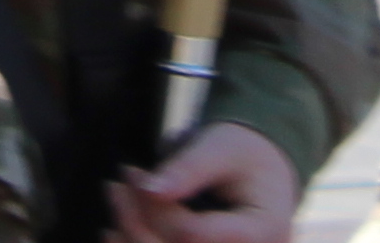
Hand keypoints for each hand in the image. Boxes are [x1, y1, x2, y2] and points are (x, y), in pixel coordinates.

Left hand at [109, 118, 298, 242]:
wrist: (265, 177)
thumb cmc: (245, 155)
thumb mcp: (223, 147)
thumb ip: (189, 167)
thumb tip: (149, 188)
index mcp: (262, 230)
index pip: (193, 233)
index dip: (155, 207)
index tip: (131, 172)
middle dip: (137, 223)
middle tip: (114, 186)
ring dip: (134, 239)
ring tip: (114, 208)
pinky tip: (117, 235)